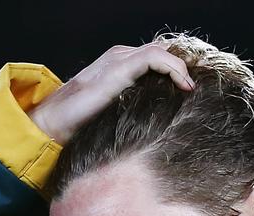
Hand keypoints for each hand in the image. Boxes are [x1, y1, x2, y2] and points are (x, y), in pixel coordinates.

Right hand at [28, 42, 194, 145]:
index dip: (179, 71)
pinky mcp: (118, 68)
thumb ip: (136, 107)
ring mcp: (119, 60)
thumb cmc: (82, 124)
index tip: (194, 92)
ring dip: (183, 68)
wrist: (54, 124)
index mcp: (120, 67)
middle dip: (185, 68)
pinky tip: (184, 86)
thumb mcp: (117, 114)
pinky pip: (155, 58)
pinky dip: (175, 69)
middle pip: (163, 53)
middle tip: (199, 88)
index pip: (158, 60)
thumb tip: (165, 123)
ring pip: (162, 52)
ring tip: (193, 87)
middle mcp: (120, 57)